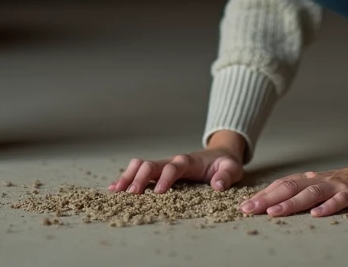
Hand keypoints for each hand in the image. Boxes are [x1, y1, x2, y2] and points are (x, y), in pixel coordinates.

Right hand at [109, 147, 243, 194]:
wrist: (219, 154)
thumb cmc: (224, 164)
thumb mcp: (232, 169)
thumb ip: (226, 176)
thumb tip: (218, 185)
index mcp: (188, 161)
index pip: (174, 167)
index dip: (166, 178)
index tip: (158, 193)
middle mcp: (173, 161)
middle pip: (152, 164)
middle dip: (141, 178)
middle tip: (132, 194)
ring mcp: (164, 165)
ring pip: (141, 165)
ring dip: (129, 176)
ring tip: (116, 190)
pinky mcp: (159, 171)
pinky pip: (139, 171)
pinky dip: (127, 177)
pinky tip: (115, 188)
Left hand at [238, 151, 347, 217]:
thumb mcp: (324, 188)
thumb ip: (304, 194)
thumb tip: (277, 203)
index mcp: (311, 180)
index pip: (282, 185)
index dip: (263, 195)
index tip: (244, 206)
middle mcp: (320, 181)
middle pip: (290, 187)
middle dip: (267, 198)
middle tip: (248, 209)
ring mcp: (337, 186)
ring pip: (310, 193)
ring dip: (291, 202)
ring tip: (274, 212)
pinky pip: (339, 200)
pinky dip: (327, 207)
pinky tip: (316, 214)